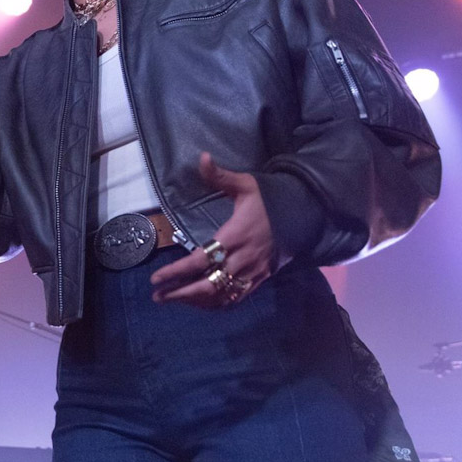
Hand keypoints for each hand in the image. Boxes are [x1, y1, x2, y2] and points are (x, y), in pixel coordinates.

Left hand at [149, 153, 275, 307]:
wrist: (305, 215)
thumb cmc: (270, 200)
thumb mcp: (246, 184)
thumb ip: (220, 176)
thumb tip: (202, 157)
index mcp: (235, 236)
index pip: (200, 260)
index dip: (176, 272)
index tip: (156, 278)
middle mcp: (243, 259)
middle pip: (208, 285)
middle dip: (180, 293)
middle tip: (157, 296)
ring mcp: (253, 272)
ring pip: (221, 296)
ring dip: (195, 301)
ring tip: (172, 299)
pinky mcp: (261, 279)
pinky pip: (236, 298)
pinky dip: (216, 304)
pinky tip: (199, 302)